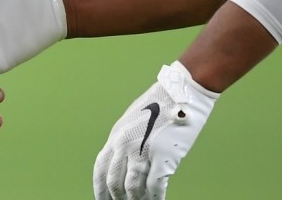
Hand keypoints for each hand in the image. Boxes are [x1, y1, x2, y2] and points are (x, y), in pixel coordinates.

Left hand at [92, 61, 218, 199]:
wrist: (181, 92)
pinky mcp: (163, 158)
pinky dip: (155, 199)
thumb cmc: (160, 105)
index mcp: (116, 135)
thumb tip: (123, 162)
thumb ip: (125, 140)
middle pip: (114, 182)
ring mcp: (143, 152)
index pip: (101, 169)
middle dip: (118, 198)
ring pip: (133, 189)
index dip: (100, 189)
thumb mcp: (132, 120)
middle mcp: (125, 145)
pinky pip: (155, 187)